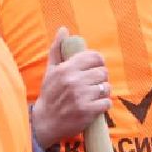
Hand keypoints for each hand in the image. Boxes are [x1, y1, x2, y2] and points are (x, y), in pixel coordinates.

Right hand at [30, 26, 110, 148]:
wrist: (45, 122)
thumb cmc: (49, 94)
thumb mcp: (50, 70)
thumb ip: (57, 49)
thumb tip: (63, 29)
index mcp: (66, 69)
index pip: (94, 57)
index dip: (98, 62)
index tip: (94, 68)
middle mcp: (73, 81)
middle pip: (103, 72)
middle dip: (100, 78)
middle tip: (93, 84)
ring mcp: (81, 97)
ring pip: (106, 87)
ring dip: (103, 92)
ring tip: (94, 95)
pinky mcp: (87, 111)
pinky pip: (107, 102)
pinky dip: (104, 104)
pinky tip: (95, 106)